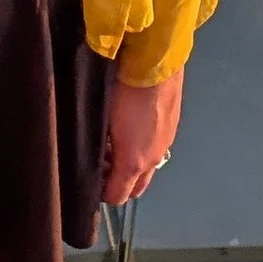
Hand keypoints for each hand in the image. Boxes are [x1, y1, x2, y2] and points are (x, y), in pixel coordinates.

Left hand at [103, 66, 183, 202]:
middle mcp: (154, 159)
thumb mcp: (103, 123)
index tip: (90, 178)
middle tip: (102, 164)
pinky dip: (142, 149)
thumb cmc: (121, 94)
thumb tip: (97, 160)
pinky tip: (130, 129)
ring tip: (112, 144)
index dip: (102, 193)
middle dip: (119, 184)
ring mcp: (166, 144)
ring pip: (147, 169)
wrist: (155, 65)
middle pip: (136, 189)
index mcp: (134, 162)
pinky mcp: (172, 128)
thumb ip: (100, 149)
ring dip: (130, 166)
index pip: (118, 196)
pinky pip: (155, 150)